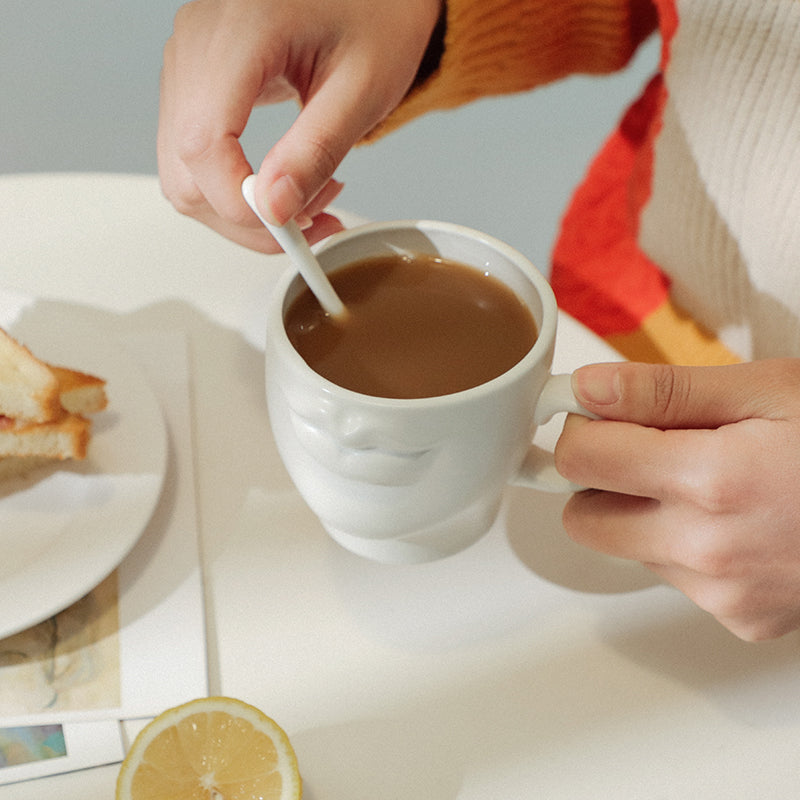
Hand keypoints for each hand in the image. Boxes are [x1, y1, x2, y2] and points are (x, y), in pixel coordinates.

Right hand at [158, 0, 442, 251]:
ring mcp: (188, 62)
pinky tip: (281, 182)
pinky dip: (235, 188)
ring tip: (305, 198)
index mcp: (238, 31)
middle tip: (309, 221)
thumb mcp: (362, 89)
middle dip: (245, 216)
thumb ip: (316, 152)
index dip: (240, 203)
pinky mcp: (195, 82)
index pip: (203, 142)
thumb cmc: (373, 16)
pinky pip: (194, 157)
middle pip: (184, 168)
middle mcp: (196, 43)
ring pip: (183, 172)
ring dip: (241, 209)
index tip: (289, 228)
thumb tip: (274, 209)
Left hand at [556, 360, 799, 640]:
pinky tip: (737, 519)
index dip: (579, 427)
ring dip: (645, 512)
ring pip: (628, 547)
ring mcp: (725, 594)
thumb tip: (586, 389)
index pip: (580, 460)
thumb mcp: (765, 392)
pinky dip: (685, 546)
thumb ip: (662, 392)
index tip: (589, 413)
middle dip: (599, 480)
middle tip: (647, 447)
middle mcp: (709, 550)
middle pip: (585, 520)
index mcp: (711, 481)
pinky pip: (674, 577)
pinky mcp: (742, 619)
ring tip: (711, 481)